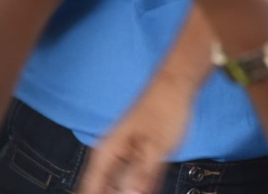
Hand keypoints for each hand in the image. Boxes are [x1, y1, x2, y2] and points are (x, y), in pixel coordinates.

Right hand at [77, 64, 199, 193]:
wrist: (177, 84)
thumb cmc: (165, 107)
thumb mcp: (157, 148)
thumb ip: (142, 177)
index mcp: (106, 153)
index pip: (90, 189)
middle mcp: (109, 153)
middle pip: (101, 187)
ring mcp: (122, 152)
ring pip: (115, 183)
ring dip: (124, 191)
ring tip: (140, 191)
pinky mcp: (135, 151)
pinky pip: (129, 175)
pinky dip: (134, 186)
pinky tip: (144, 190)